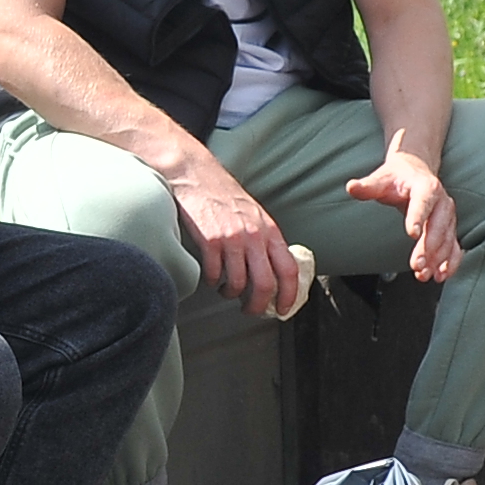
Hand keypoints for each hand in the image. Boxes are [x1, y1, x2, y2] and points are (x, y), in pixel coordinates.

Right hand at [167, 160, 305, 314]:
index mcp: (269, 230)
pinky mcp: (208, 240)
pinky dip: (211, 281)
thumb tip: (271, 268)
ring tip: (226, 290)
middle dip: (259, 306)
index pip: (289, 269)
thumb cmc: (223, 193)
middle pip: (265, 283)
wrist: (195, 174)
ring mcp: (231, 239)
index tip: (285, 308)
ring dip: (231, 293)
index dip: (290, 294)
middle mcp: (254, 236)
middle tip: (252, 311)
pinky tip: (210, 276)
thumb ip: (264, 239)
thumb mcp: (254, 214)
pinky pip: (213, 273)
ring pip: (237, 283)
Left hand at [343, 148, 462, 281]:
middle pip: (437, 226)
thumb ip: (368, 186)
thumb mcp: (382, 179)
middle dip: (428, 247)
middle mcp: (442, 202)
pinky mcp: (449, 228)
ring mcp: (447, 217)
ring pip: (447, 239)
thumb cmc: (398, 177)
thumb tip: (352, 187)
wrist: (415, 172)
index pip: (423, 202)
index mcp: (426, 187)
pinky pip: (454, 246)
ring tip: (424, 274)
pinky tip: (441, 274)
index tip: (412, 234)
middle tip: (416, 265)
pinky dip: (451, 262)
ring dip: (438, 259)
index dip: (418, 217)